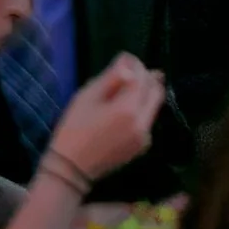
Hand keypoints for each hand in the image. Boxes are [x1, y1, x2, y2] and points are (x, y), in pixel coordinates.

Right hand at [47, 53, 165, 187]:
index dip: (135, 64)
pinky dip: (141, 108)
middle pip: (157, 91)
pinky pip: (148, 119)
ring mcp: (145, 137)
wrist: (72, 168)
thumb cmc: (75, 127)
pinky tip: (121, 111)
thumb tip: (129, 61)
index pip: (143, 76)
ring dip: (144, 93)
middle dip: (146, 77)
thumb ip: (112, 76)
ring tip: (121, 91)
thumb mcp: (88, 95)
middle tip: (127, 73)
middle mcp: (143, 123)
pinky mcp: (143, 147)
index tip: (123, 60)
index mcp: (128, 109)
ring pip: (154, 105)